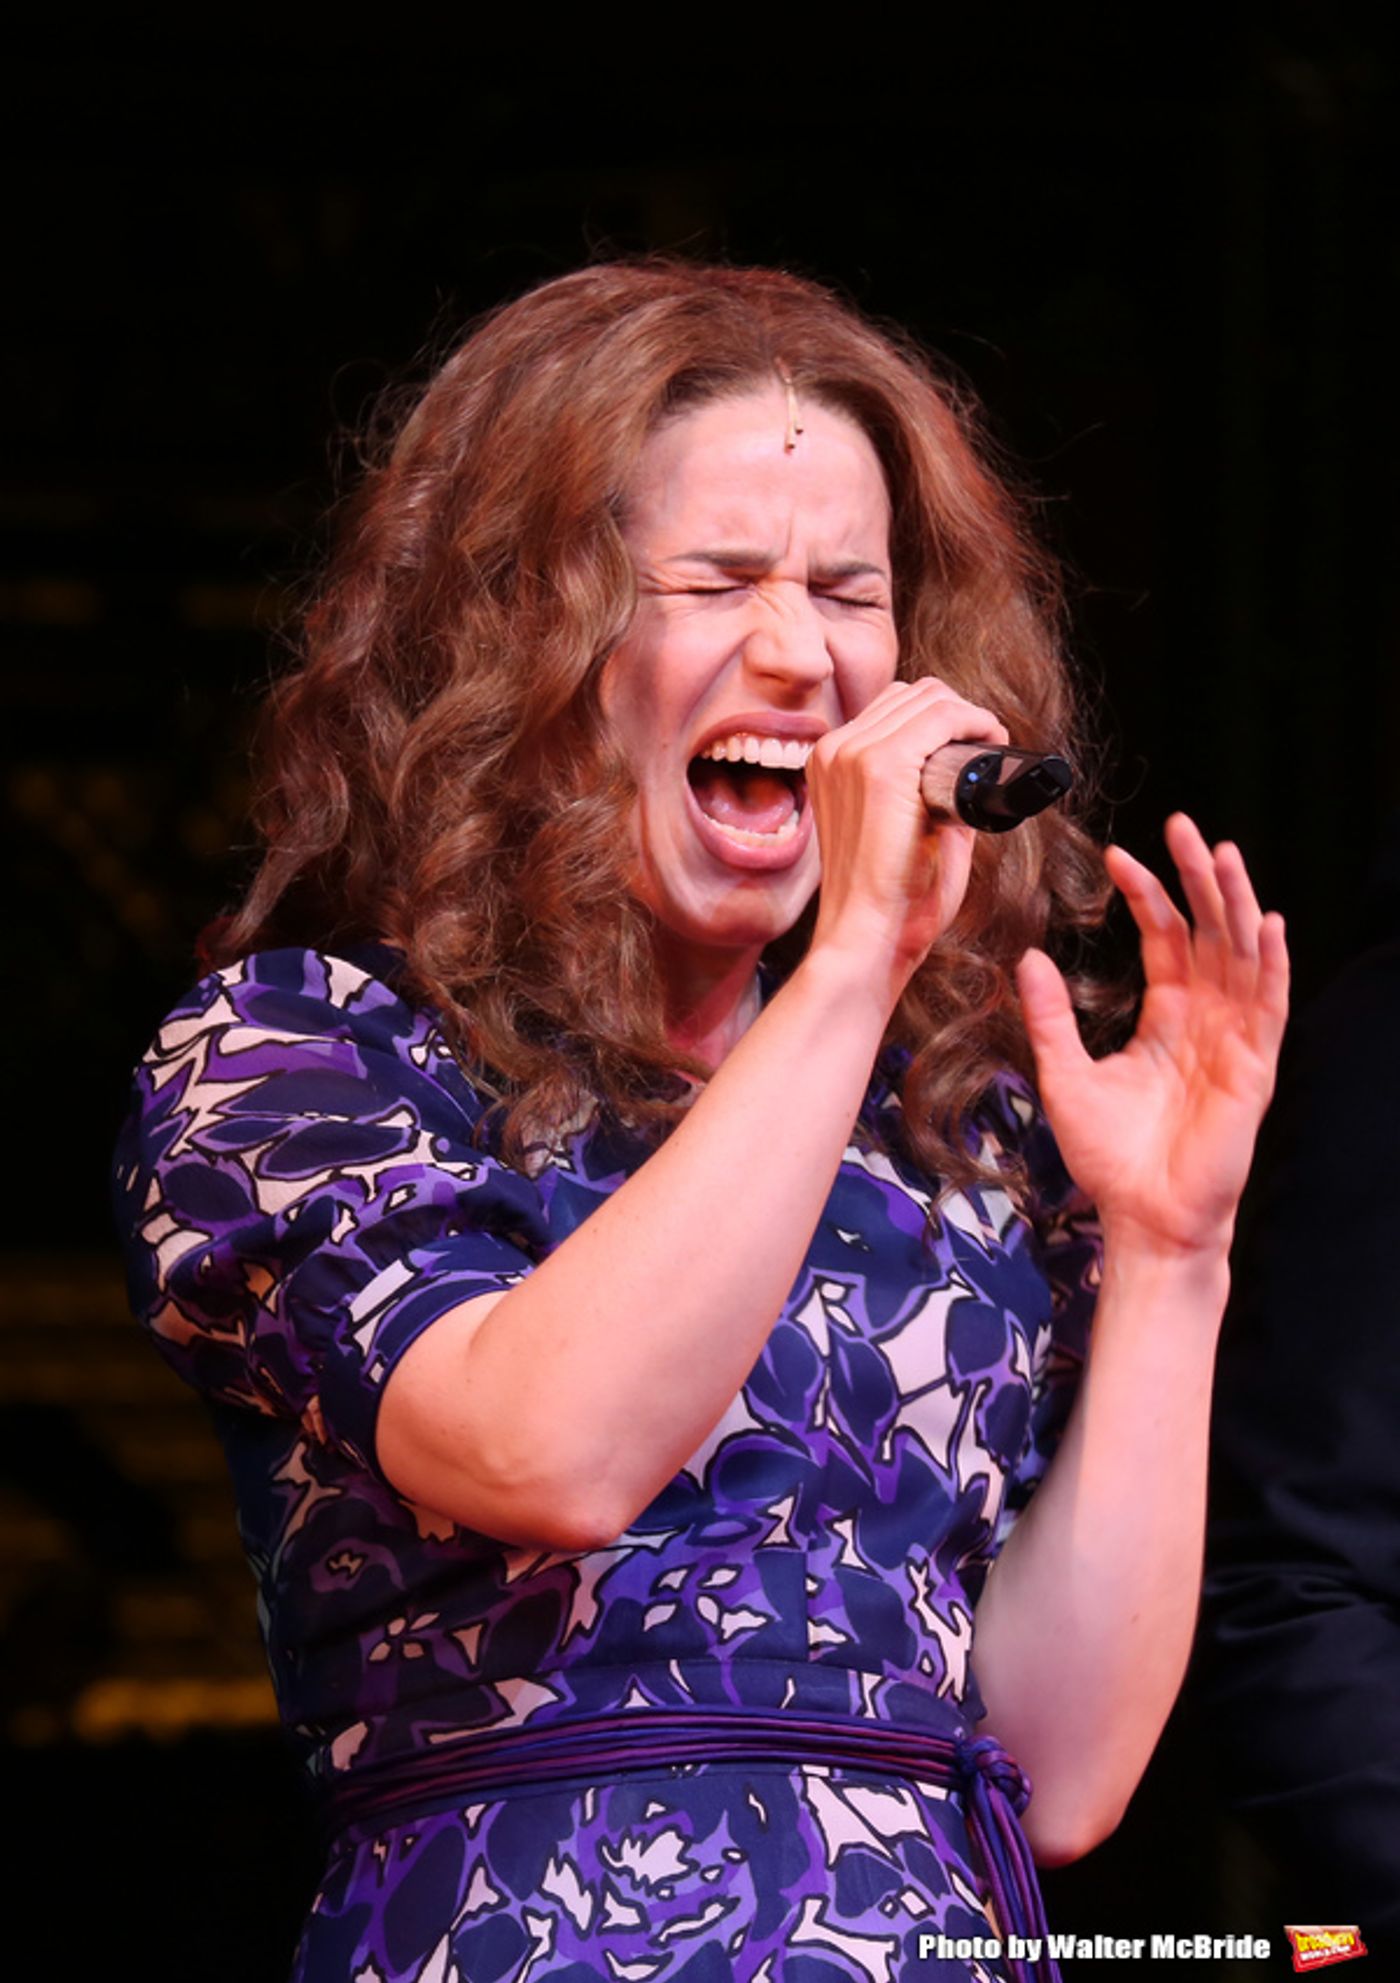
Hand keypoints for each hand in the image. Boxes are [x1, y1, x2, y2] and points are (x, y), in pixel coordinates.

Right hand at [807, 678, 1006, 996]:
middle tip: (989, 749)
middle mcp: (834, 749)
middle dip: (958, 713)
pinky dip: (976, 722)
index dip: (942, 719)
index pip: (893, 707)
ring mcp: (852, 754)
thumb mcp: (903, 830)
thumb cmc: (891, 899)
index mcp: (830, 762)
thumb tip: (970, 764)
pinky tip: (993, 743)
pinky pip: (941, 716)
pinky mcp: (880, 767)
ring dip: (969, 716)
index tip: (975, 747)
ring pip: (929, 698)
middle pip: (912, 694)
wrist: (869, 938)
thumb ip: (926, 790)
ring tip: (992, 748)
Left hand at [1016, 813, 1288, 1257]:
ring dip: (1235, 902)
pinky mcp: (1255, 1067)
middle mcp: (1207, 1018)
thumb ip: (1050, 1017)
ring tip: (1221, 852)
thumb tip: (1028, 957)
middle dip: (1198, 877)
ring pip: (1243, 954)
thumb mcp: (1064, 1074)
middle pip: (1210, 930)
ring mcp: (1235, 1039)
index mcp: (1167, 1016)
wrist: (1142, 1216)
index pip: (1166, 937)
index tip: (1117, 853)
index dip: (1147, 894)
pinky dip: (1273, 964)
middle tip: (1182, 824)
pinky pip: (1270, 1006)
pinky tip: (1267, 923)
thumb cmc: (1109, 1157)